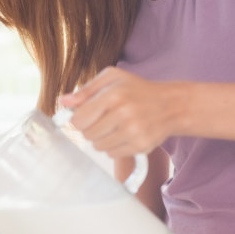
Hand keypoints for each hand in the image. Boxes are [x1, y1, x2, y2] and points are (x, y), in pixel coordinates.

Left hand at [59, 66, 186, 158]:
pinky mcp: (141, 146)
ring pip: (98, 147)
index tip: (85, 116)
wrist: (171, 105)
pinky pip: (112, 154)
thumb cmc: (136, 90)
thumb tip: (63, 102)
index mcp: (113, 95)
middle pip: (87, 135)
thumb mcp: (112, 79)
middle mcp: (124, 114)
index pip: (79, 120)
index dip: (78, 120)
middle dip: (90, 129)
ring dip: (101, 139)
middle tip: (103, 121)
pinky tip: (124, 135)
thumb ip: (85, 90)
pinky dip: (113, 147)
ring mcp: (134, 132)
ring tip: (114, 127)